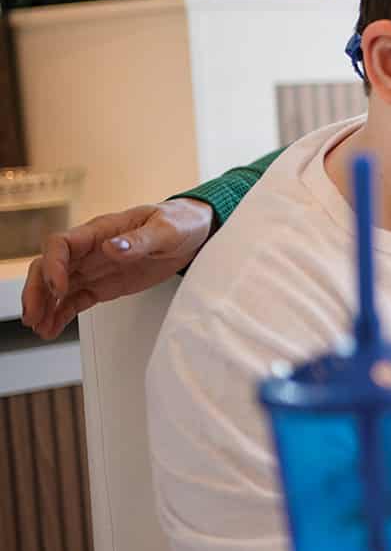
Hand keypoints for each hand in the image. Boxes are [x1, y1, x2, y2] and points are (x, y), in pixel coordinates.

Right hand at [20, 199, 213, 339]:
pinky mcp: (104, 285)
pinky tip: (52, 328)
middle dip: (37, 291)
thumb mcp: (167, 229)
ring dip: (45, 306)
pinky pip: (76, 299)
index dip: (53, 265)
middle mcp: (91, 249)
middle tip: (35, 315)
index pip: (61, 244)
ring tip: (41, 328)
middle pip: (48, 266)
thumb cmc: (180, 222)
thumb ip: (140, 240)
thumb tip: (111, 247)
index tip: (59, 287)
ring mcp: (95, 268)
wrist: (195, 232)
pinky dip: (62, 314)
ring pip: (57, 286)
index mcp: (102, 230)